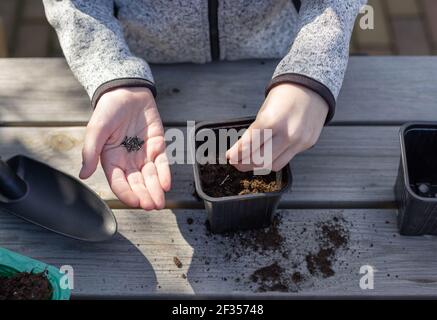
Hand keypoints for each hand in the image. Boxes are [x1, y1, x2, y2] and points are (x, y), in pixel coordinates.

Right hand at [79, 87, 170, 209]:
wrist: (127, 91)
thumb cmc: (108, 110)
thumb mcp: (96, 129)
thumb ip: (90, 152)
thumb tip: (83, 174)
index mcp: (111, 160)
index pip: (119, 182)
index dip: (126, 193)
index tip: (135, 202)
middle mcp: (128, 161)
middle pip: (137, 183)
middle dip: (144, 195)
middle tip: (151, 206)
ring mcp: (143, 154)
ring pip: (150, 176)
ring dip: (155, 190)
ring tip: (160, 202)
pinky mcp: (157, 145)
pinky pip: (162, 163)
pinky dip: (165, 174)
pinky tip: (166, 184)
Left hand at [226, 83, 327, 171]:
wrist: (311, 89)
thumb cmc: (285, 96)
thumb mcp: (264, 111)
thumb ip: (253, 132)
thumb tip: (239, 150)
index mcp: (273, 121)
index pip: (250, 144)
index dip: (238, 153)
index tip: (230, 157)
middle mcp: (287, 133)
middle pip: (260, 159)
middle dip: (244, 163)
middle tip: (236, 163)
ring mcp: (299, 141)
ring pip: (273, 164)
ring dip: (258, 166)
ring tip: (248, 162)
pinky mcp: (306, 145)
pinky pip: (286, 160)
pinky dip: (273, 161)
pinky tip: (265, 157)